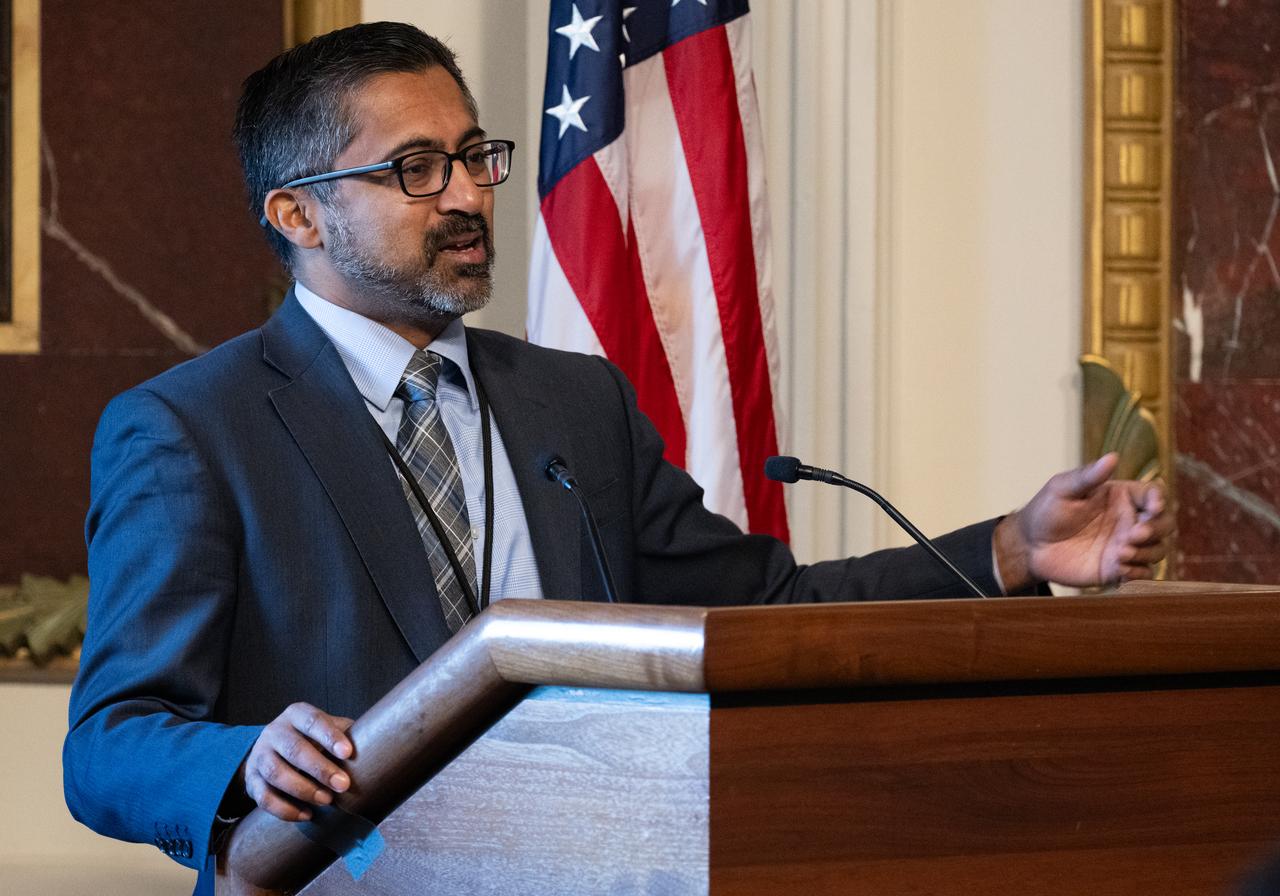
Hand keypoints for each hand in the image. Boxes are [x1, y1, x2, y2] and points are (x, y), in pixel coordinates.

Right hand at [240, 702, 354, 821]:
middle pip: (295, 749)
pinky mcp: (251, 781)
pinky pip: (263, 798)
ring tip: (327, 801)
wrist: (273, 751)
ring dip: (303, 790)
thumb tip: (379, 747)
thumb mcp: (327, 729)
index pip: (313, 720)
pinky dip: (285, 809)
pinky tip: (307, 815)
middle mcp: (275, 732)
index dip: (330, 736)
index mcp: (296, 714)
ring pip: (276, 773)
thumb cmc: (312, 739)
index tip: (348, 753)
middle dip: (320, 769)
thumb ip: (347, 733)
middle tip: (343, 786)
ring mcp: (260, 756)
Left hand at [994, 453, 1173, 589]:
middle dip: (1156, 529)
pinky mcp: (1118, 568)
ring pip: (1157, 549)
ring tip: (1121, 553)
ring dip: (1146, 552)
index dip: (1159, 500)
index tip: (1153, 507)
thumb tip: (1112, 457)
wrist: (1030, 545)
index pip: (1154, 494)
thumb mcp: (1063, 489)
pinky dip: (1138, 572)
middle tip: (1133, 535)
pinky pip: (1143, 573)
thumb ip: (1088, 476)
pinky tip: (1120, 569)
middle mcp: (1129, 520)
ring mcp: (1126, 545)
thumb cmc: (1046, 510)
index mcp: (1121, 496)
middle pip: (1164, 523)